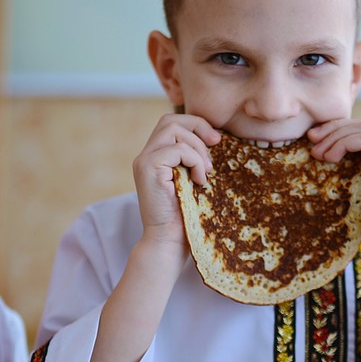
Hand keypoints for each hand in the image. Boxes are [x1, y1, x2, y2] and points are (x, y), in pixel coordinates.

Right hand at [131, 113, 220, 251]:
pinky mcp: (148, 168)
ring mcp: (143, 161)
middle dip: (197, 126)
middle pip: (170, 120)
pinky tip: (199, 181)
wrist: (168, 242)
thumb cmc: (184, 216)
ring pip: (174, 130)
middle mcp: (144, 156)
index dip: (195, 124)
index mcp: (154, 158)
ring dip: (198, 149)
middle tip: (216, 144)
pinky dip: (195, 161)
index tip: (216, 140)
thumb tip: (214, 138)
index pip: (171, 124)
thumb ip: (193, 160)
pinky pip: (177, 150)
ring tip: (206, 173)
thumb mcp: (191, 181)